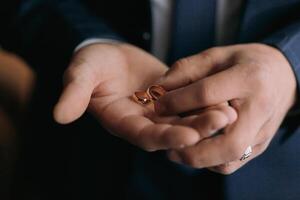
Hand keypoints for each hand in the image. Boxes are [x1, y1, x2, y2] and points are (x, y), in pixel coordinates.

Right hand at [54, 43, 236, 150]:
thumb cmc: (93, 64)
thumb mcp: (81, 73)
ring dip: (207, 117)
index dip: (166, 138)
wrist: (111, 57)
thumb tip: (59, 115)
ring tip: (231, 110)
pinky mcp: (172, 100)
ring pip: (185, 120)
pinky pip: (191, 105)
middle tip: (223, 119)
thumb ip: (73, 92)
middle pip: (172, 132)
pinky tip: (227, 97)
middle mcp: (144, 123)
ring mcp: (159, 113)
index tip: (189, 136)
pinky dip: (207, 103)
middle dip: (197, 128)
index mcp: (123, 122)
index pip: (145, 137)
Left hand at [155, 43, 296, 173]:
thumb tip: (157, 88)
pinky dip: (209, 162)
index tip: (157, 106)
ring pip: (229, 159)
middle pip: (228, 143)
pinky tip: (194, 150)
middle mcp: (260, 109)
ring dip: (199, 159)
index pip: (207, 94)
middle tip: (167, 145)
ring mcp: (263, 132)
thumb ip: (186, 70)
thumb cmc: (244, 63)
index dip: (177, 101)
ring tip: (176, 151)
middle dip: (193, 148)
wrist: (281, 77)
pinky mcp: (260, 145)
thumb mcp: (216, 55)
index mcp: (248, 79)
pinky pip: (232, 163)